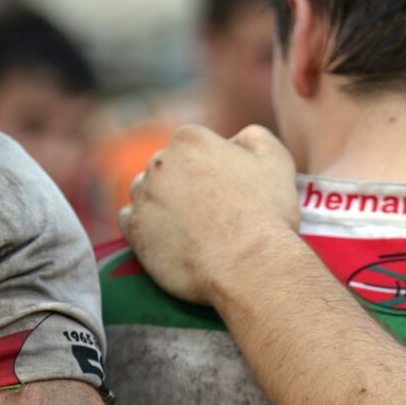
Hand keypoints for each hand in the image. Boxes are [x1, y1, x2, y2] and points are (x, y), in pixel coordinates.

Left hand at [119, 124, 297, 305]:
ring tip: (190, 227)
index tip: (226, 191)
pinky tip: (169, 237)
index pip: (193, 146)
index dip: (212, 168)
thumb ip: (253, 137)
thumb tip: (234, 139)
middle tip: (211, 212)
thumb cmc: (267, 215)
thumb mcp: (276, 161)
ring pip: (145, 191)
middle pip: (167, 167)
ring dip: (161, 202)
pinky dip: (145, 225)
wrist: (249, 267)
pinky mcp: (135, 229)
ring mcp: (144, 195)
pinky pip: (129, 220)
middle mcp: (160, 161)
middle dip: (184, 183)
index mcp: (191, 139)